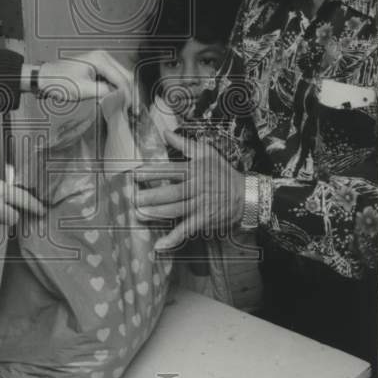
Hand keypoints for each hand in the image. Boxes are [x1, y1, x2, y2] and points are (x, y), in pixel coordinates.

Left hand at [36, 51, 138, 107]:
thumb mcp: (82, 89)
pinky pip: (112, 77)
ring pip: (120, 77)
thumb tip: (118, 98)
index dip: (127, 95)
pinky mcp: (98, 67)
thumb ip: (103, 92)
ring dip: (123, 91)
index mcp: (100, 59)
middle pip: (125, 75)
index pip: (121, 79)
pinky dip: (115, 88)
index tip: (129, 109)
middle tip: (129, 109)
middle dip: (128, 92)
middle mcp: (103, 57)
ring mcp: (101, 60)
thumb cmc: (59, 81)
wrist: (44, 77)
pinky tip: (114, 99)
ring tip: (123, 106)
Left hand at [133, 130, 244, 249]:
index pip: (169, 171)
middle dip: (150, 196)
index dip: (151, 173)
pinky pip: (186, 230)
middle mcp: (196, 188)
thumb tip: (165, 132)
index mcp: (194, 170)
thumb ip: (184, 143)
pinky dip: (172, 239)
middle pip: (170, 193)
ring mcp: (200, 205)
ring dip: (155, 213)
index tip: (135, 174)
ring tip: (138, 213)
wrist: (246, 194)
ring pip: (175, 210)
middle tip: (132, 197)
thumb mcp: (206, 153)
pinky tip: (158, 245)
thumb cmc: (223, 172)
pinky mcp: (203, 220)